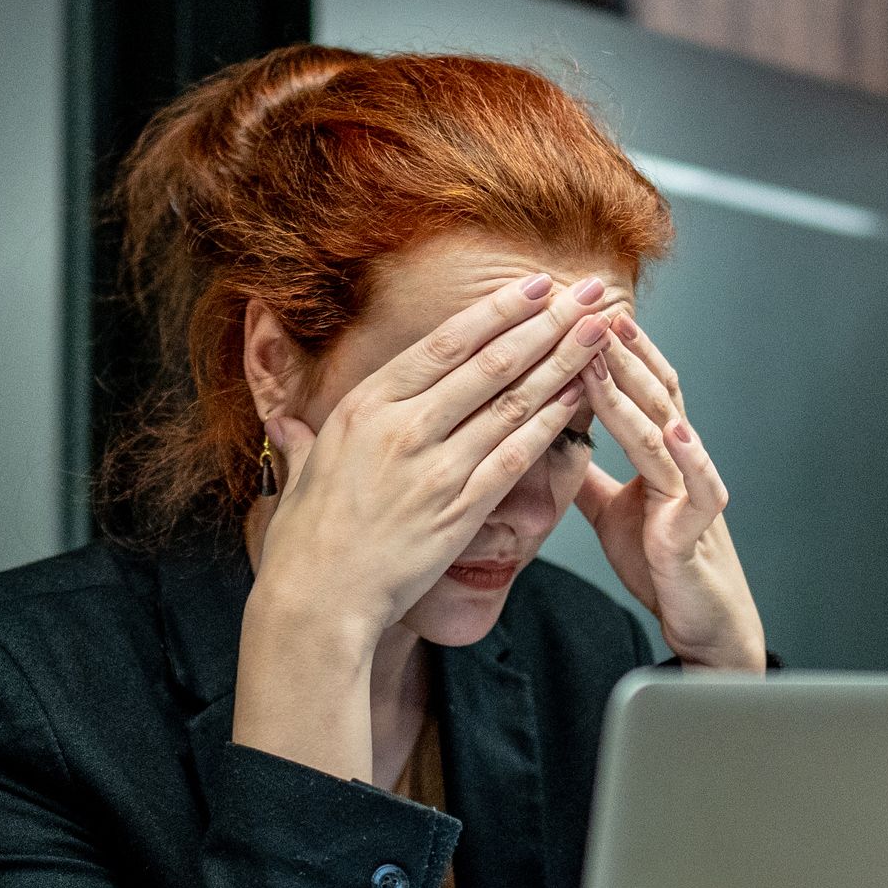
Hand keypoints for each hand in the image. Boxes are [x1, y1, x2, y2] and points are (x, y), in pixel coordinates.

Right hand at [234, 275, 618, 781]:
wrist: (315, 601)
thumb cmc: (306, 542)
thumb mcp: (302, 473)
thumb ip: (305, 439)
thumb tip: (287, 421)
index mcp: (365, 406)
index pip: (444, 344)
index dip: (497, 311)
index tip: (534, 287)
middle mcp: (403, 427)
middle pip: (491, 362)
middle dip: (547, 321)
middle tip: (588, 292)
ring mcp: (436, 467)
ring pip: (513, 401)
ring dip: (563, 360)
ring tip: (600, 331)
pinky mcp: (460, 508)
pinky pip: (517, 456)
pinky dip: (552, 423)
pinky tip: (580, 398)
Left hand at [575, 314, 767, 671]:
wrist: (702, 622)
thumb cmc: (663, 565)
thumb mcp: (613, 513)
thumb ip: (591, 477)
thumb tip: (559, 445)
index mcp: (662, 455)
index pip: (641, 388)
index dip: (616, 349)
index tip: (582, 309)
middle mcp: (683, 463)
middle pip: (651, 393)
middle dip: (618, 350)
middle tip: (589, 306)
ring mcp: (693, 492)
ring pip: (664, 429)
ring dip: (634, 388)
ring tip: (609, 351)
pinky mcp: (698, 531)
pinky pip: (698, 487)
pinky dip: (688, 456)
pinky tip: (674, 428)